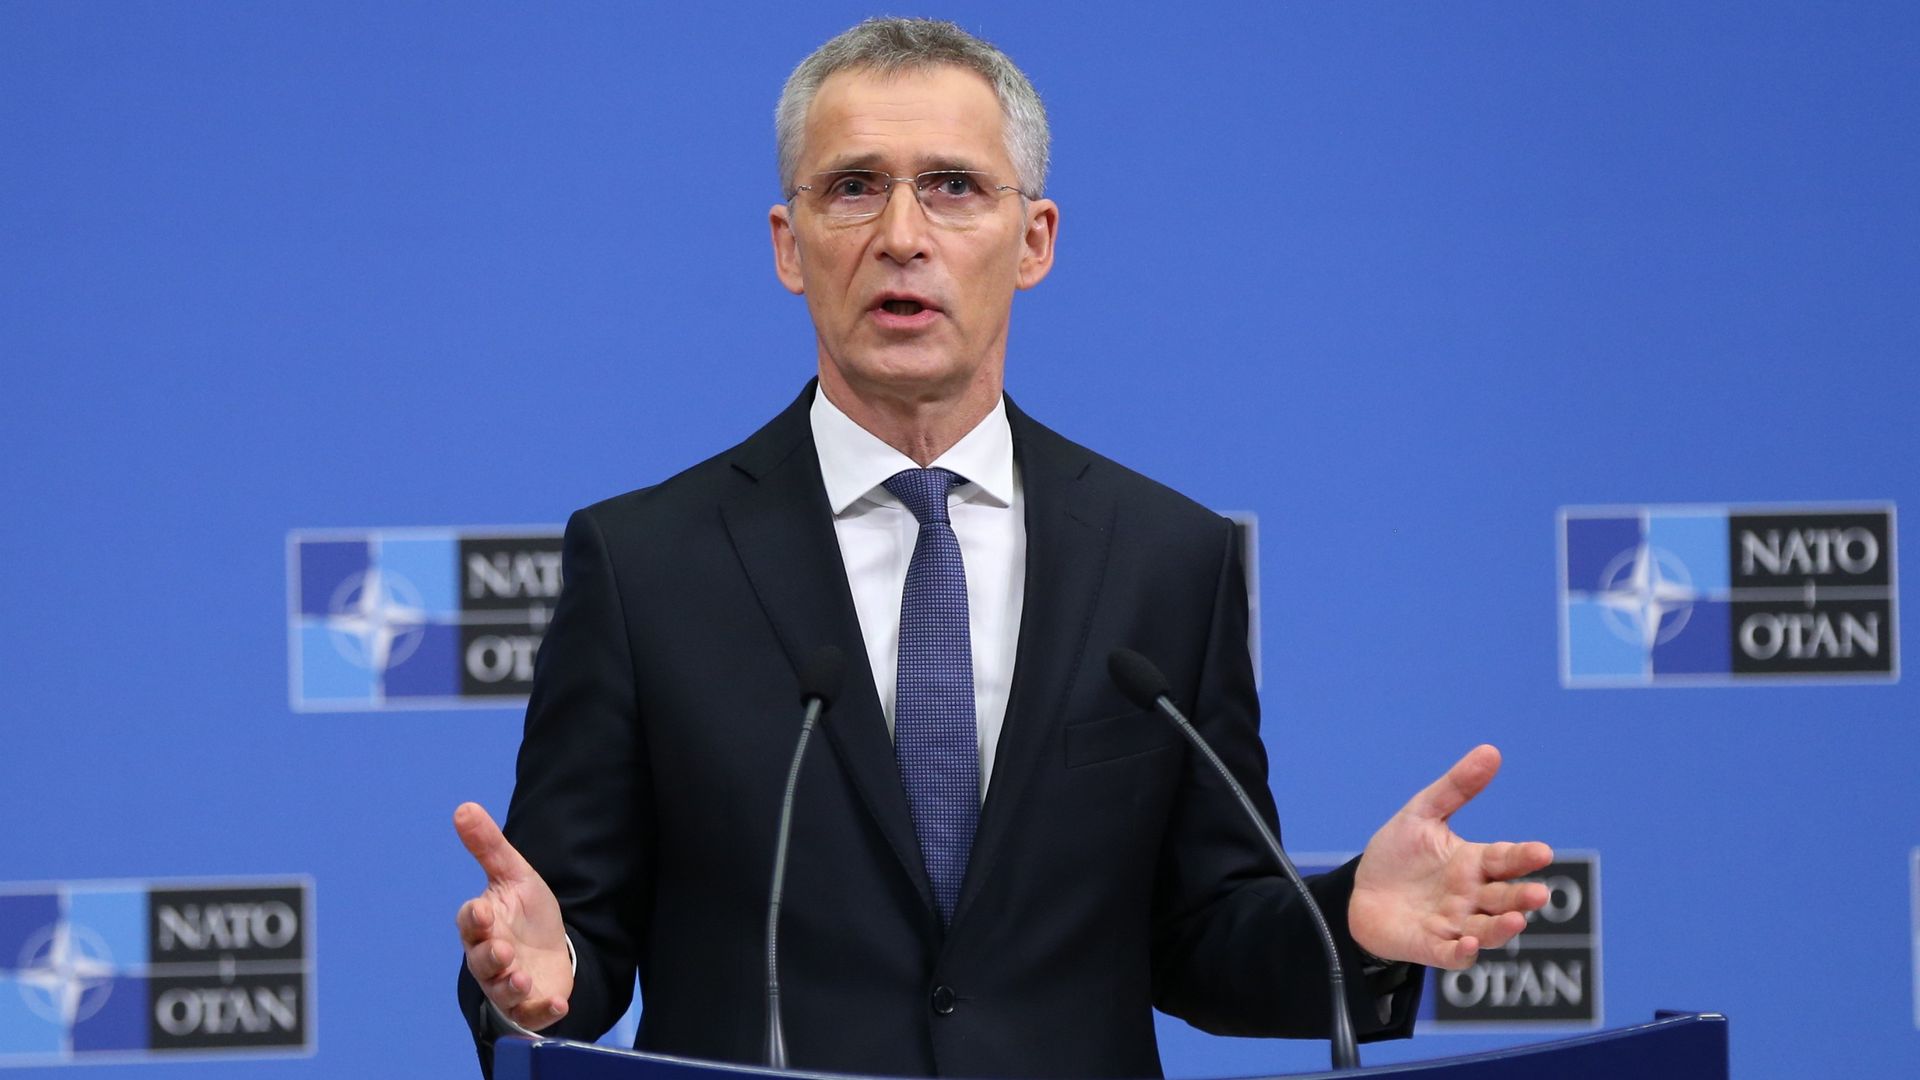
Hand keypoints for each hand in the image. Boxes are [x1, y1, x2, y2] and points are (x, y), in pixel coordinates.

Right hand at [454, 802, 573, 1030]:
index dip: (475, 918)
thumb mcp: (514, 875)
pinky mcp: (532, 1004)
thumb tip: (464, 808)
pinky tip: (558, 1004)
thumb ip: (489, 846)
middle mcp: (490, 958)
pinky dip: (543, 1011)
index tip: (482, 912)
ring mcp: (509, 983)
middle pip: (482, 961)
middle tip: (503, 950)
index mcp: (483, 926)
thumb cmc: (525, 914)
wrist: (552, 950)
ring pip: (502, 991)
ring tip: (522, 979)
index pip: (471, 922)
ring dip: (511, 986)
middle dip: (490, 957)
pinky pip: (532, 1013)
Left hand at [1347, 745, 1553, 969]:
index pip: (1505, 860)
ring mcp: (1453, 924)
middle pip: (1504, 899)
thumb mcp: (1422, 815)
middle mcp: (1471, 897)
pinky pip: (1452, 955)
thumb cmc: (1398, 856)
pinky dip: (1462, 952)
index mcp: (1473, 864)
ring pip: (1486, 930)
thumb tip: (1491, 751)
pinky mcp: (1430, 946)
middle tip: (1539, 894)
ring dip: (1501, 928)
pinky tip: (1467, 943)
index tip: (1542, 852)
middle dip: (1522, 898)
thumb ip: (1456, 787)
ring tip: (1516, 920)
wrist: (1359, 892)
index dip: (1524, 856)